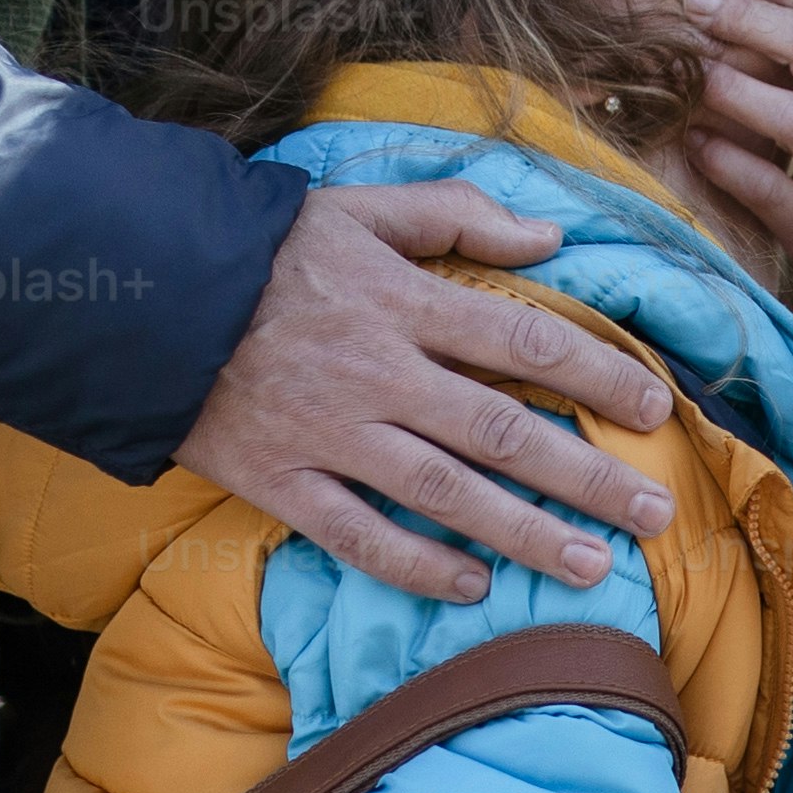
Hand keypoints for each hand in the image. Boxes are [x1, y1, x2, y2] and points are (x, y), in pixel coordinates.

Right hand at [180, 178, 678, 598]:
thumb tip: (551, 235)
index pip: (523, 341)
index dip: (597, 376)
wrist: (136, 293)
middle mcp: (376, 374)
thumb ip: (456, 215)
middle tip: (655, 514)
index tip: (655, 409)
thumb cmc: (262, 247)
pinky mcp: (280, 482)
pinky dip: (417, 565)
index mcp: (402, 301)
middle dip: (587, 477)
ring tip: (592, 564)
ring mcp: (328, 435)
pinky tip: (474, 585)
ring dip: (525, 534)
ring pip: (444, 495)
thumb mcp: (360, 207)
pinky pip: (358, 536)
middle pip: (502, 431)